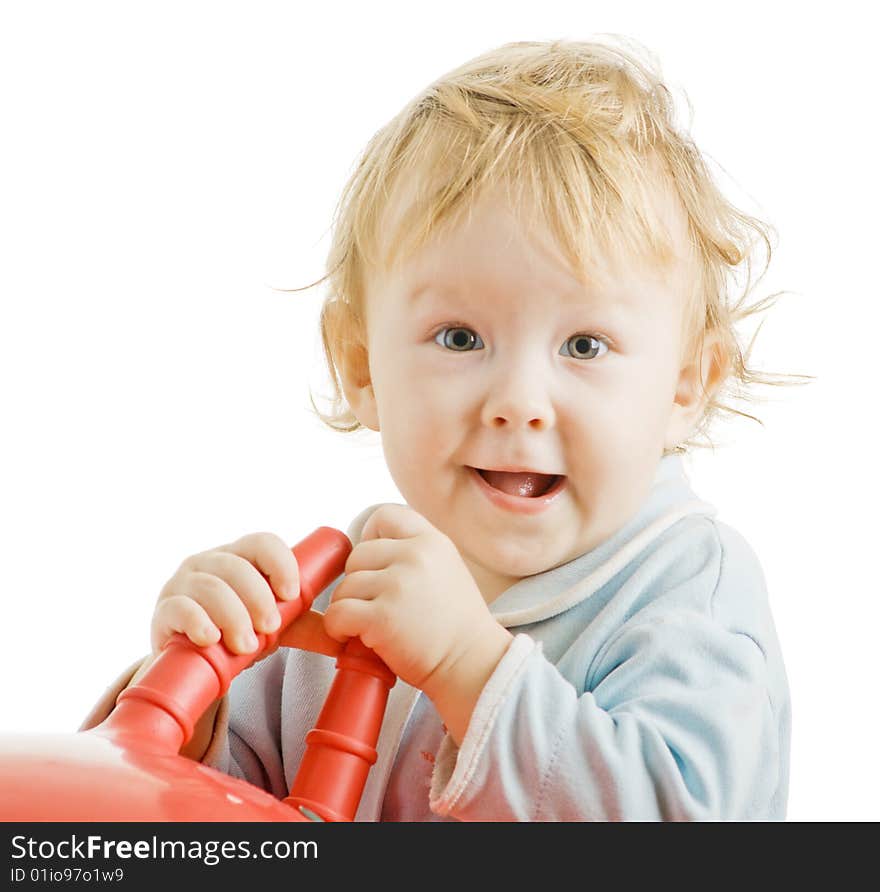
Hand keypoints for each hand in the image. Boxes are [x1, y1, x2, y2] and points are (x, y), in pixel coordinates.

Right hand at [152, 531, 311, 657]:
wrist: (193, 662)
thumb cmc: (237, 630)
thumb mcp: (274, 625)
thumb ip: (305, 625)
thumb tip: (344, 637)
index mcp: (241, 556)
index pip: (263, 542)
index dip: (280, 563)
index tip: (291, 595)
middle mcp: (210, 561)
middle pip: (237, 567)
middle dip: (258, 599)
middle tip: (270, 629)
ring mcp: (183, 583)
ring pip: (211, 588)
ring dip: (233, 617)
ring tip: (247, 647)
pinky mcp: (164, 610)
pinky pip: (179, 607)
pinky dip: (198, 621)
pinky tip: (211, 638)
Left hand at [323, 505, 511, 705]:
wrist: (473, 665)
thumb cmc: (456, 625)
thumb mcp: (446, 568)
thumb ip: (415, 551)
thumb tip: (367, 544)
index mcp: (431, 541)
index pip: (384, 516)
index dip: (370, 538)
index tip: (377, 566)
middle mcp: (415, 556)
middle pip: (356, 556)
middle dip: (359, 583)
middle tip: (376, 606)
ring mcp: (398, 585)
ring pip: (344, 587)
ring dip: (349, 609)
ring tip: (371, 627)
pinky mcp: (382, 617)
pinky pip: (337, 613)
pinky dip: (338, 629)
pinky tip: (354, 638)